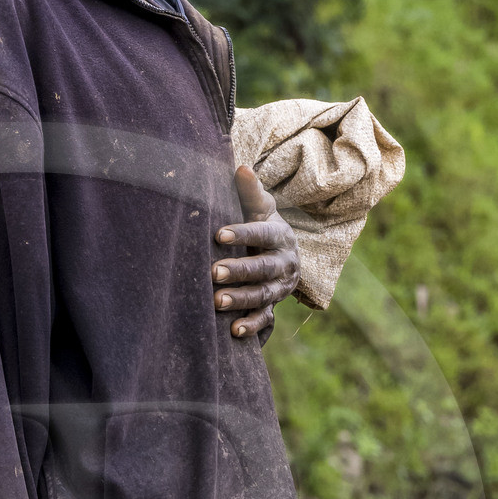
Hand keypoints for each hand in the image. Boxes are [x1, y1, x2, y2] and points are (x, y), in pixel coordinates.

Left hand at [211, 164, 300, 337]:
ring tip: (216, 302)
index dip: (243, 234)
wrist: (283, 255)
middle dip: (239, 271)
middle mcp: (284, 263)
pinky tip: (233, 331)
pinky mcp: (273, 307)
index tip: (219, 234)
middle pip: (263, 268)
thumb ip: (250, 192)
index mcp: (280, 236)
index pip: (262, 233)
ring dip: (241, 299)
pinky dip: (251, 326)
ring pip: (263, 295)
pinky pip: (265, 318)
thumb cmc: (263, 227)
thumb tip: (240, 167)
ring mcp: (279, 288)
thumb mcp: (261, 209)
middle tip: (213, 272)